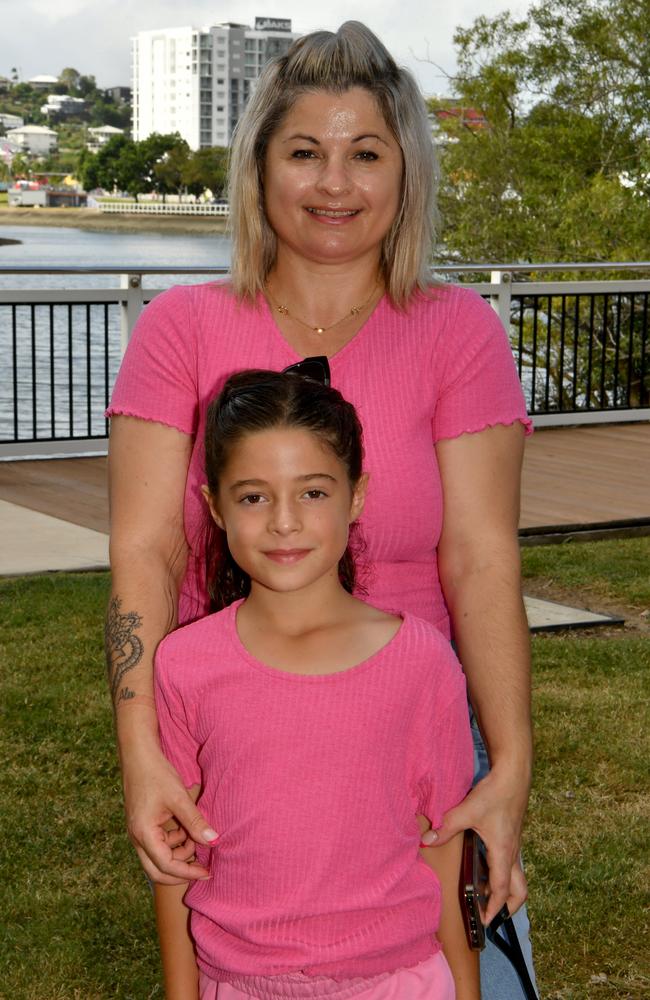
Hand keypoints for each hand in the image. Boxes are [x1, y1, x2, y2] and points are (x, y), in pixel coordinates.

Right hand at [121, 739, 217, 883]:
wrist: (139, 755)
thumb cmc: (156, 774)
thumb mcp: (179, 798)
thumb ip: (195, 821)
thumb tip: (214, 841)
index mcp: (144, 834)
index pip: (166, 866)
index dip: (188, 872)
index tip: (207, 872)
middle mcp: (138, 838)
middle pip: (158, 871)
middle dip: (181, 872)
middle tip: (203, 867)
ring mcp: (139, 832)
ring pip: (159, 857)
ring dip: (180, 853)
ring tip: (197, 836)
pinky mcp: (144, 825)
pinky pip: (159, 844)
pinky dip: (175, 842)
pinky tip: (188, 828)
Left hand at [422, 766, 528, 922]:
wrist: (513, 774)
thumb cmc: (495, 794)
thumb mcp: (467, 811)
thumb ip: (447, 827)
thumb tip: (427, 840)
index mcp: (504, 853)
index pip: (502, 889)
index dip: (494, 908)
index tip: (486, 922)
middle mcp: (513, 852)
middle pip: (519, 890)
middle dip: (508, 906)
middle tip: (492, 914)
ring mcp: (514, 843)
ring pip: (516, 876)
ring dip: (504, 888)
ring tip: (483, 891)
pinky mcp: (512, 834)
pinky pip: (511, 861)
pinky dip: (501, 871)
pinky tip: (484, 863)